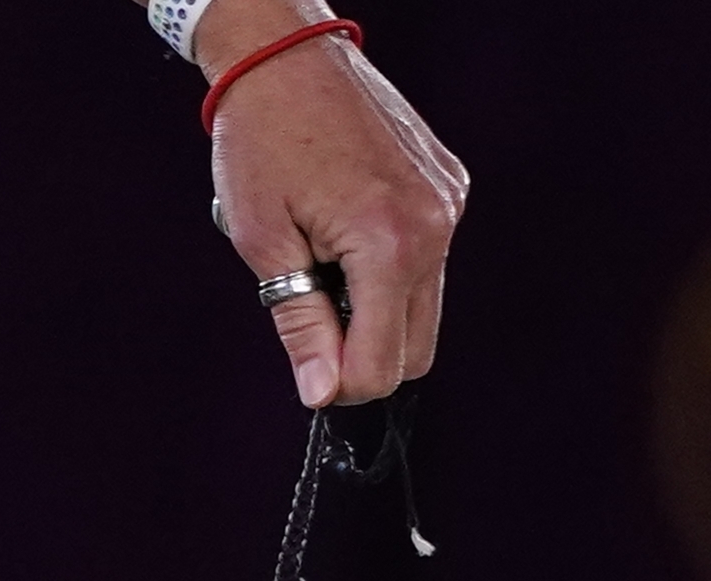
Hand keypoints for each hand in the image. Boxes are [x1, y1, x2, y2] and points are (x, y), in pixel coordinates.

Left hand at [195, 3, 467, 406]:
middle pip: (416, 350)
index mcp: (389, 243)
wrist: (285, 56)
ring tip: (325, 261)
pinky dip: (389, 267)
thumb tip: (321, 394)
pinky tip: (346, 229)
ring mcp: (448, 202)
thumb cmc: (262, 140)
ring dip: (375, 308)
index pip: (383, 366)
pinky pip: (429, 259)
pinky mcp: (448, 186)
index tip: (306, 368)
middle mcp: (435, 225)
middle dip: (362, 352)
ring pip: (425, 307)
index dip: (338, 383)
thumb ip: (300, 326)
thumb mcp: (263, 244)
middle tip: (309, 312)